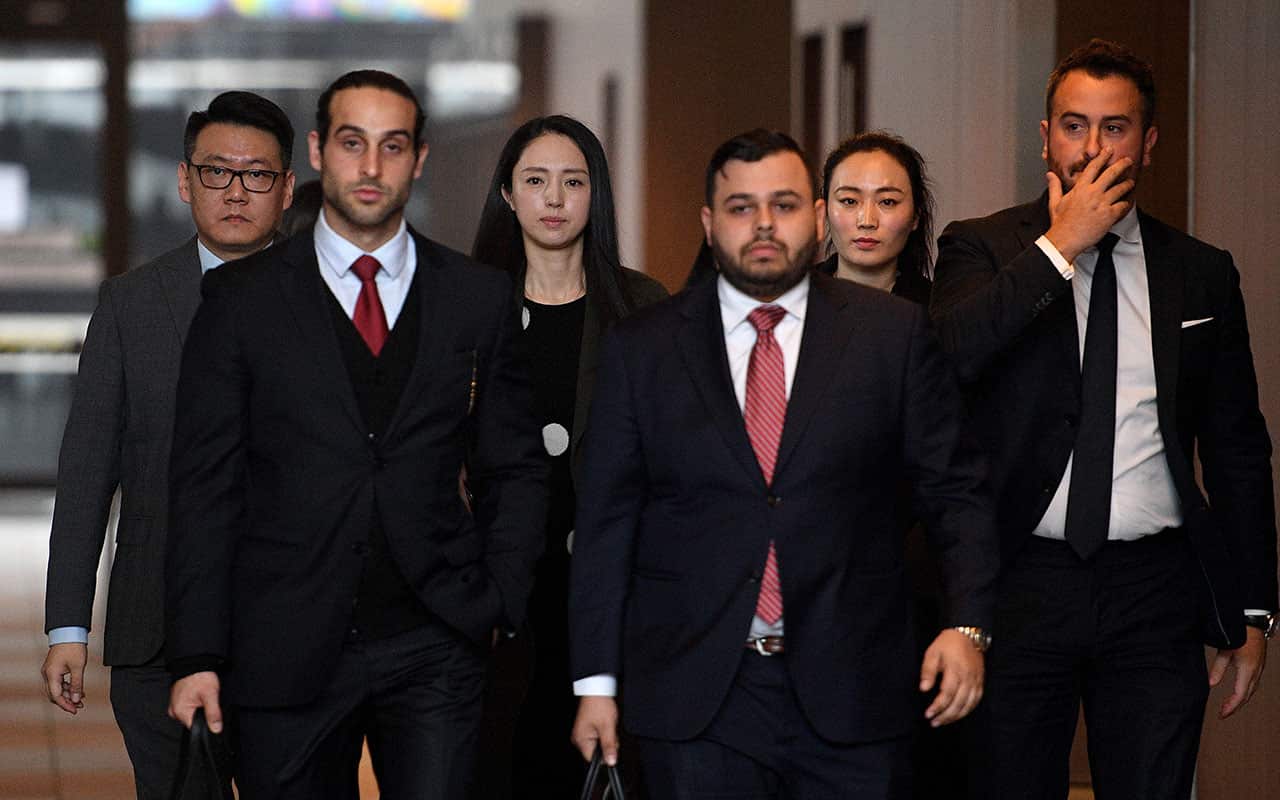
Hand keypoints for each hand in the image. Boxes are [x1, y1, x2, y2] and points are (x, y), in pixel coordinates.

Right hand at [42, 642, 87, 713]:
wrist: (69, 632)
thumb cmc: (73, 646)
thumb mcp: (78, 667)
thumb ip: (77, 685)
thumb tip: (77, 699)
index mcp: (51, 675)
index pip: (56, 696)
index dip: (66, 705)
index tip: (75, 710)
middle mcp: (47, 674)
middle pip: (54, 694)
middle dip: (67, 701)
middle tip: (79, 706)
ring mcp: (50, 671)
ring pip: (57, 689)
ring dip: (68, 694)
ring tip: (81, 699)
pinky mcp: (54, 668)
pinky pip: (59, 682)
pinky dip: (68, 687)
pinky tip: (78, 690)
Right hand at [168, 671, 222, 732]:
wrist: (194, 663)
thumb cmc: (200, 676)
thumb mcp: (211, 695)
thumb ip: (213, 714)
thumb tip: (216, 729)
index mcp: (180, 712)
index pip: (195, 728)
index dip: (206, 724)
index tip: (212, 717)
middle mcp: (175, 711)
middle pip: (193, 722)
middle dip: (203, 716)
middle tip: (207, 702)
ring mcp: (175, 706)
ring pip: (191, 715)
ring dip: (199, 710)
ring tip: (202, 698)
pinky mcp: (178, 701)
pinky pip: (188, 708)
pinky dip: (195, 705)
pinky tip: (199, 697)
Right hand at [571, 695, 618, 764]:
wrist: (597, 689)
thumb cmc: (599, 704)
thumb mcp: (608, 727)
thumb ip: (609, 746)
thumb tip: (611, 762)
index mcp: (581, 740)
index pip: (593, 759)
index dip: (605, 755)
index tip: (611, 745)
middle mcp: (579, 738)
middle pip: (597, 752)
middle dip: (607, 744)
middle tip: (610, 731)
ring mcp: (582, 733)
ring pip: (599, 745)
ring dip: (606, 738)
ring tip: (607, 725)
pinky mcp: (587, 729)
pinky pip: (597, 737)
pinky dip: (604, 733)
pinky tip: (605, 724)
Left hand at [920, 628, 984, 726]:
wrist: (967, 634)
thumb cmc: (947, 644)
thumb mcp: (932, 653)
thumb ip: (928, 672)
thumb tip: (923, 689)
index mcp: (955, 671)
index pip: (947, 694)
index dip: (937, 707)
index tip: (928, 714)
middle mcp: (968, 678)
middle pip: (958, 703)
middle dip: (946, 716)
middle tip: (934, 722)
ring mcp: (976, 681)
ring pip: (968, 705)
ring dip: (956, 716)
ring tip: (943, 722)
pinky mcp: (980, 682)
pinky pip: (976, 701)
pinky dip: (967, 710)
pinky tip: (958, 715)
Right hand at [1044, 146, 1134, 262]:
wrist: (1065, 240)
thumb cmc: (1060, 223)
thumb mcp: (1055, 203)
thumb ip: (1055, 186)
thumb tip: (1050, 175)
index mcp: (1080, 189)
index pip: (1093, 167)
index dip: (1102, 156)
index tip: (1108, 150)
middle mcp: (1092, 193)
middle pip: (1112, 173)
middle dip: (1122, 164)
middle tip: (1128, 161)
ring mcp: (1102, 204)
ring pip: (1120, 188)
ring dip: (1128, 184)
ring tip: (1130, 182)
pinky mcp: (1109, 215)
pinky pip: (1122, 205)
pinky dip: (1126, 203)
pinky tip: (1127, 202)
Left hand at [1209, 626, 1266, 718]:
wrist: (1253, 622)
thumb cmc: (1239, 634)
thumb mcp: (1225, 652)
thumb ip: (1218, 669)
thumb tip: (1210, 684)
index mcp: (1247, 669)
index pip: (1240, 695)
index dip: (1231, 706)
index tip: (1222, 714)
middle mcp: (1256, 672)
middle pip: (1246, 695)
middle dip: (1235, 706)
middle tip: (1223, 713)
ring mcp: (1259, 669)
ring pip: (1251, 690)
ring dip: (1240, 700)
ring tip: (1229, 706)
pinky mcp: (1258, 665)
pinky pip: (1253, 683)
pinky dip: (1245, 692)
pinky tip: (1239, 693)